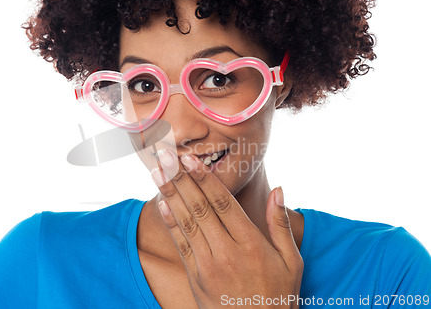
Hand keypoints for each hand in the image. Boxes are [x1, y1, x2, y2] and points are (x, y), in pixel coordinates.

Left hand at [150, 149, 302, 308]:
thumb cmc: (278, 296)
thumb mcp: (291, 261)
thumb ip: (281, 224)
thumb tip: (279, 190)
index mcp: (251, 244)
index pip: (223, 203)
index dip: (204, 179)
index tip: (190, 160)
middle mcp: (227, 252)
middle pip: (200, 208)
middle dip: (181, 179)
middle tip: (166, 156)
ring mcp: (208, 266)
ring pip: (186, 223)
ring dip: (170, 195)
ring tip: (158, 172)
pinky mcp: (196, 278)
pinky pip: (180, 246)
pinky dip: (170, 224)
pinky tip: (161, 205)